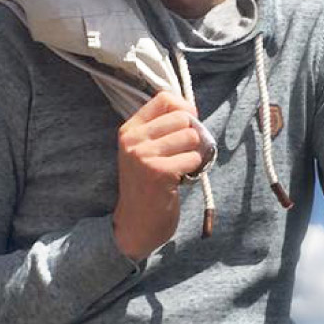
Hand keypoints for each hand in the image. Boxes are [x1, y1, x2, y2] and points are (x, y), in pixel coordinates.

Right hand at [113, 91, 203, 260]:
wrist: (137, 224)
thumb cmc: (147, 185)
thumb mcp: (144, 150)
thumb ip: (161, 129)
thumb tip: (191, 109)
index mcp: (129, 129)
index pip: (164, 98)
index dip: (184, 108)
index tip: (188, 125)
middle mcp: (133, 140)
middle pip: (181, 118)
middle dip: (191, 135)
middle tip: (183, 154)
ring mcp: (143, 155)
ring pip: (190, 136)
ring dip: (193, 153)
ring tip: (180, 167)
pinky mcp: (158, 172)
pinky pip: (193, 158)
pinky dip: (194, 169)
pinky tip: (180, 179)